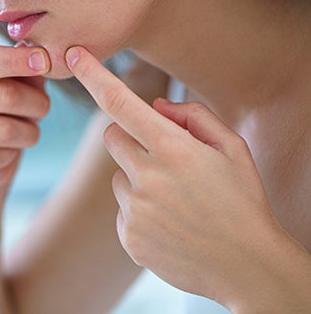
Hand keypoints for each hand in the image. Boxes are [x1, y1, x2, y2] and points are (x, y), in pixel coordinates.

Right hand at [0, 45, 50, 189]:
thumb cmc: (6, 113)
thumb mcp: (21, 86)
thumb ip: (29, 71)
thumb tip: (37, 53)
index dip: (16, 61)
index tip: (44, 61)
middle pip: (3, 95)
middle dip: (36, 103)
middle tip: (44, 108)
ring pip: (3, 131)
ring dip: (28, 133)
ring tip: (28, 133)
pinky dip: (10, 156)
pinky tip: (6, 152)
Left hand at [65, 46, 288, 307]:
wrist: (248, 266)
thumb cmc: (241, 199)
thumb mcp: (231, 147)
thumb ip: (193, 116)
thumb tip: (155, 107)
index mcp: (174, 149)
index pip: (120, 102)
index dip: (93, 74)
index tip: (73, 53)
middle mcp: (148, 178)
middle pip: (112, 136)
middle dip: (130, 137)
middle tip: (162, 155)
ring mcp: (136, 211)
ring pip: (118, 176)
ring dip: (138, 178)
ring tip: (174, 199)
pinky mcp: (129, 238)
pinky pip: (122, 208)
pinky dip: (139, 209)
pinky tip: (169, 222)